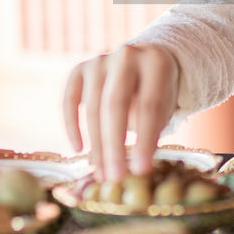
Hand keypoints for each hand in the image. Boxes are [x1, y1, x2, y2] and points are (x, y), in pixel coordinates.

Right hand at [62, 44, 179, 180]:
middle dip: (114, 145)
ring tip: (102, 172)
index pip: (149, 106)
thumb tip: (134, 170)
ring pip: (93, 106)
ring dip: (96, 144)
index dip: (144, 140)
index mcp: (156, 63)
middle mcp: (127, 56)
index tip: (141, 170)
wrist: (143, 62)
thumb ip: (150, 132)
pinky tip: (78, 148)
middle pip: (115, 105)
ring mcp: (101, 60)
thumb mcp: (164, 108)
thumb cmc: (156, 93)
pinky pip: (70, 99)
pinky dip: (71, 125)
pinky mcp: (80, 68)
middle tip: (114, 177)